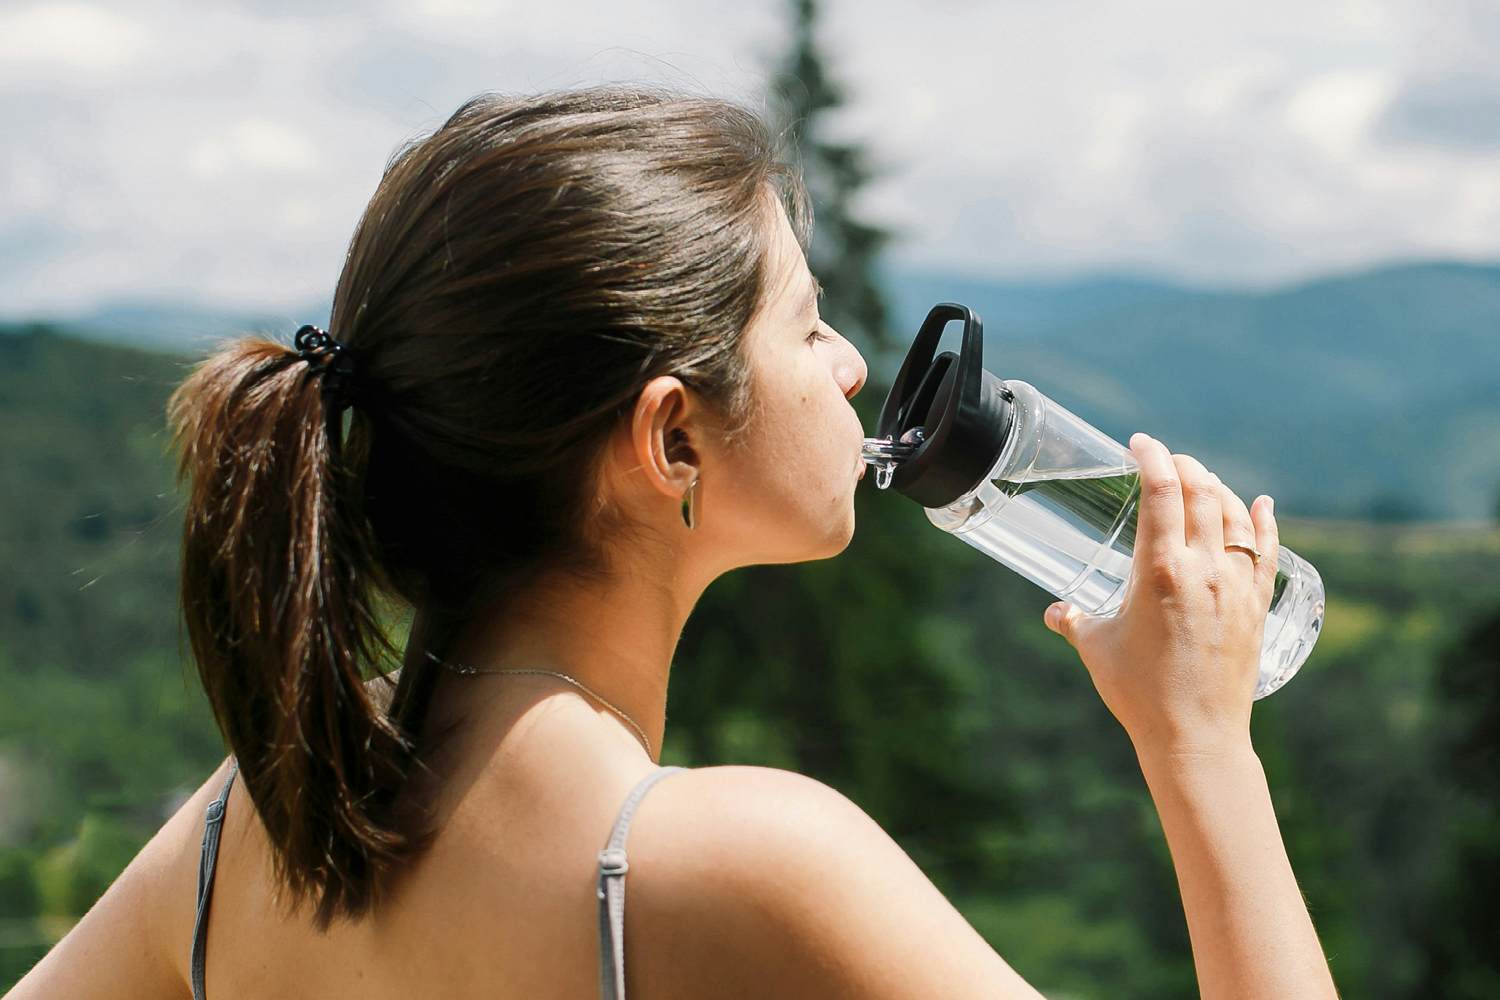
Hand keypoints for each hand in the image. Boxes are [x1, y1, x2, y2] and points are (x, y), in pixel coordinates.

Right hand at [1042, 432, 1279, 756]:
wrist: (1196, 736)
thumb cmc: (1140, 693)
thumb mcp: (1097, 648)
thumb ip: (1075, 621)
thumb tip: (1056, 611)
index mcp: (1159, 570)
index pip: (1161, 491)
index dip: (1152, 457)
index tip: (1140, 443)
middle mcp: (1203, 569)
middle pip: (1201, 492)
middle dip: (1184, 466)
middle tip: (1166, 460)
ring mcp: (1235, 586)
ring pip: (1234, 516)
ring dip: (1216, 487)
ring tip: (1200, 478)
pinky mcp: (1256, 606)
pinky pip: (1265, 551)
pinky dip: (1263, 522)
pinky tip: (1259, 504)